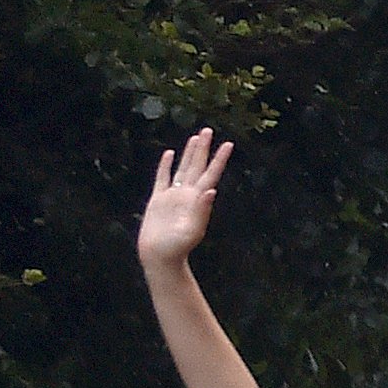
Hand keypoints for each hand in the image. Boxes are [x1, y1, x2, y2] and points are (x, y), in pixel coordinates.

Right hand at [140, 129, 232, 268]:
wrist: (159, 256)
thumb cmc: (176, 248)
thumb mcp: (192, 231)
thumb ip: (202, 211)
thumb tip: (212, 191)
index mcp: (197, 200)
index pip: (211, 174)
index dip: (219, 159)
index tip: (228, 144)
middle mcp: (187, 195)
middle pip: (197, 166)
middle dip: (204, 149)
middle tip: (209, 130)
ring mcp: (173, 196)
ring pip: (182, 168)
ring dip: (189, 153)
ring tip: (195, 138)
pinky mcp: (158, 199)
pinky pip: (162, 177)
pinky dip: (166, 165)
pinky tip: (169, 154)